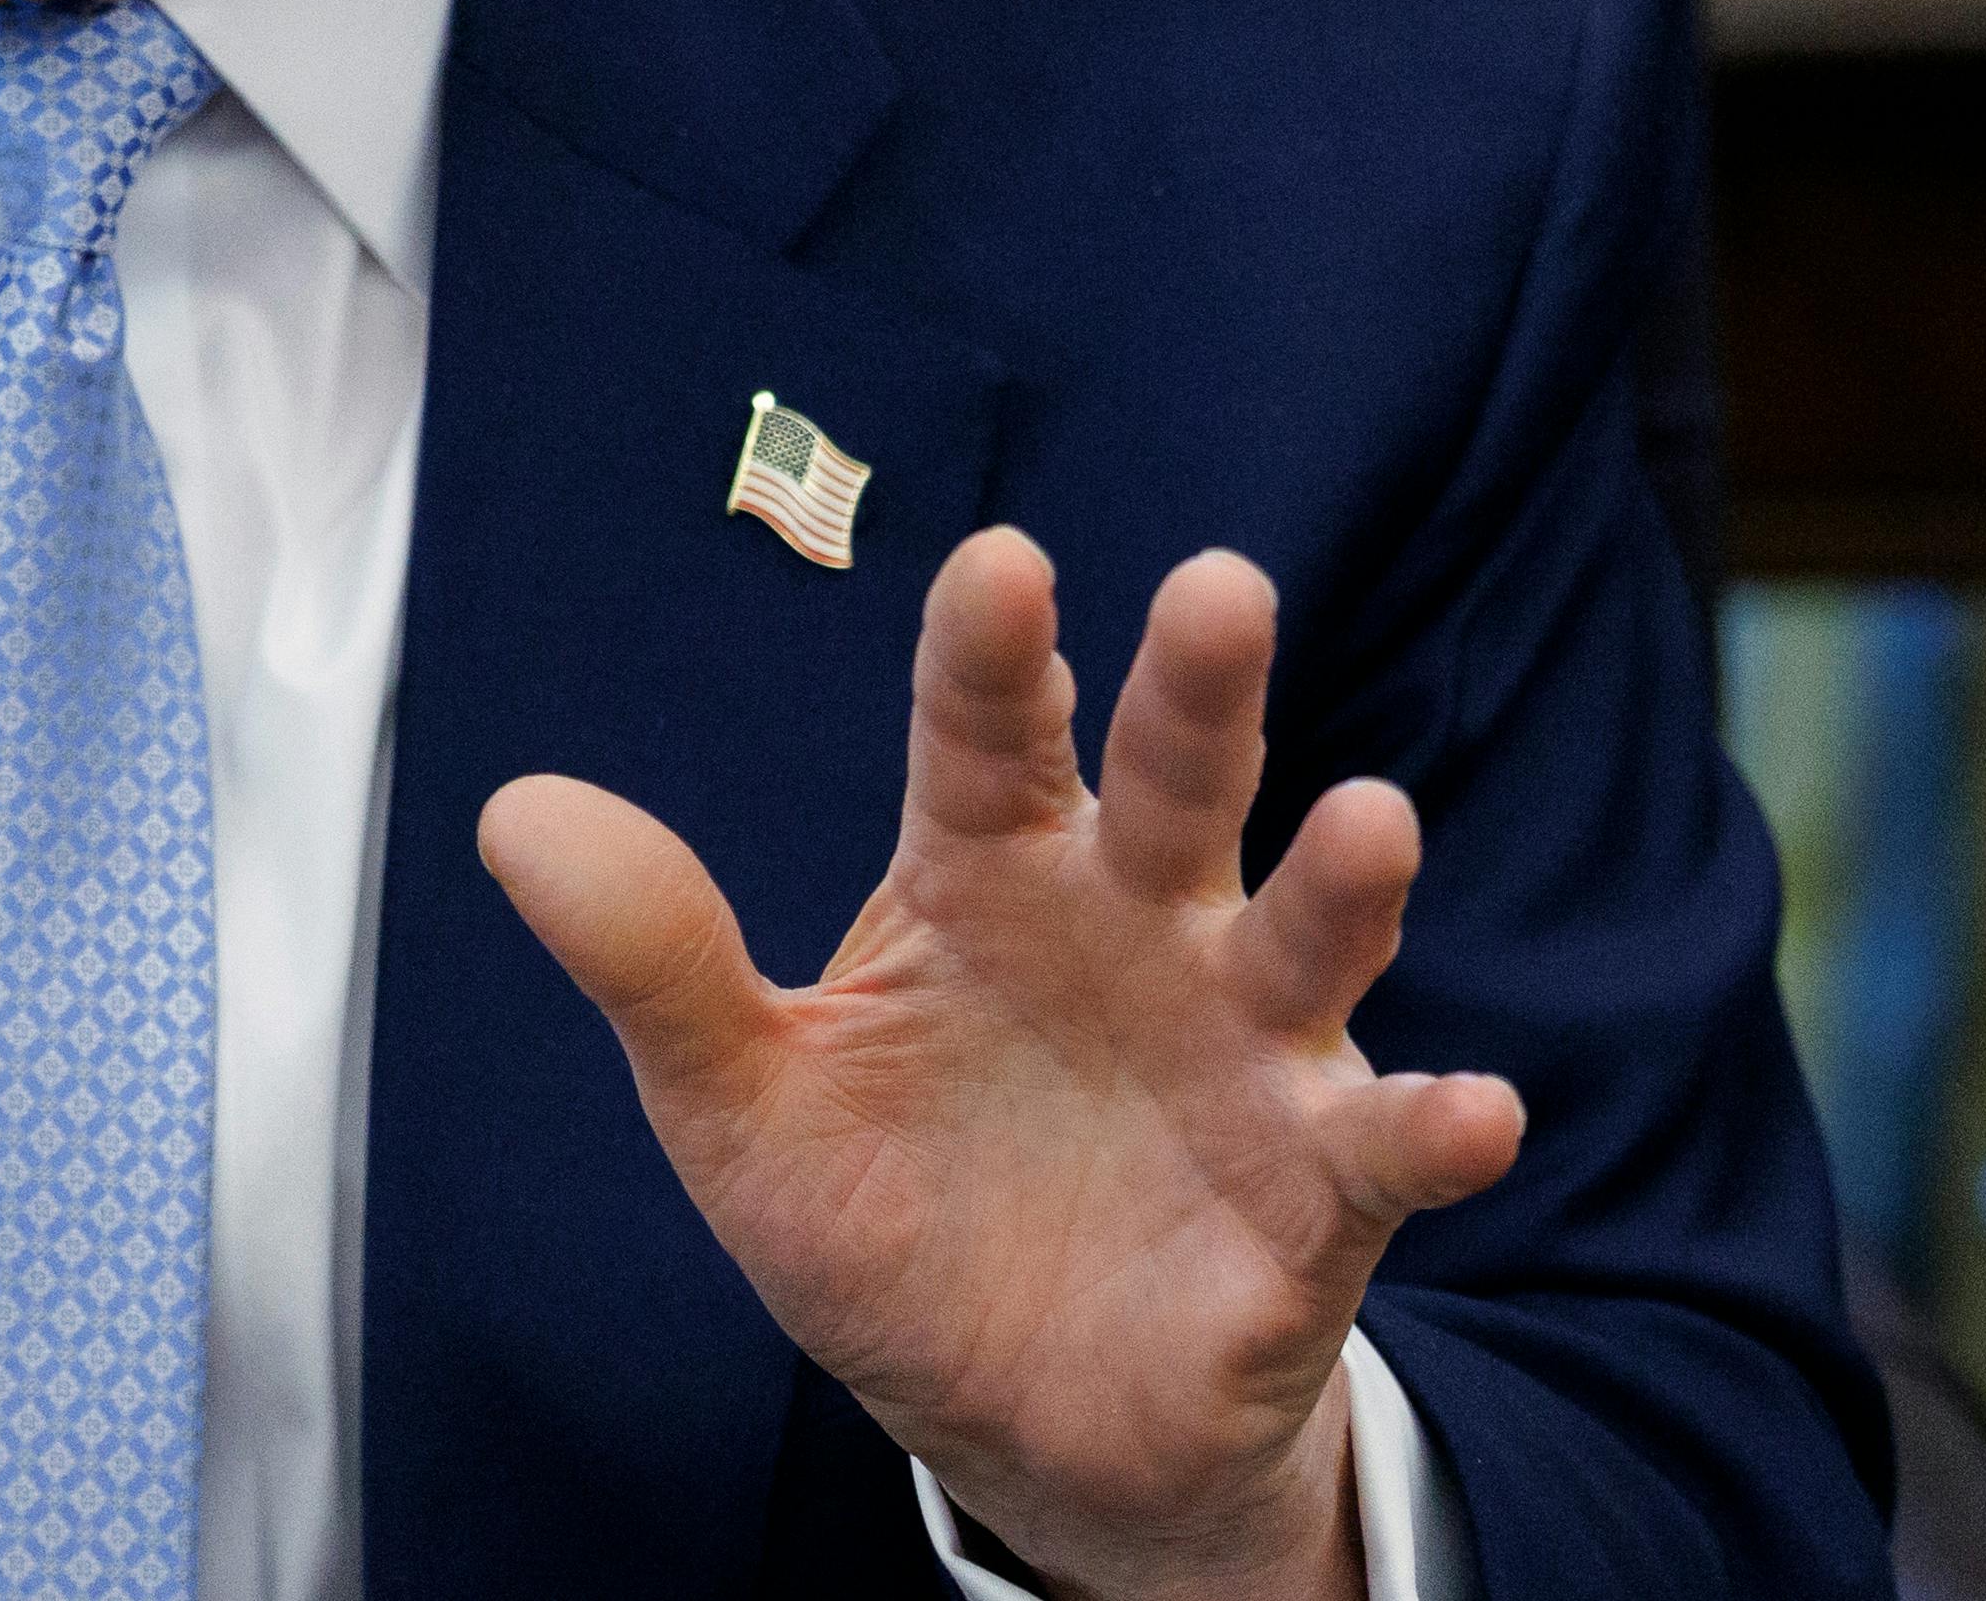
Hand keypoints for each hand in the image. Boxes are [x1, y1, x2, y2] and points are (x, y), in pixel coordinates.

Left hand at [480, 531, 1518, 1600]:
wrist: (1009, 1421)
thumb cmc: (887, 1218)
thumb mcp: (741, 1102)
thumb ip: (652, 959)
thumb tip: (516, 814)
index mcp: (987, 881)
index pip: (983, 741)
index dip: (990, 658)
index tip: (999, 565)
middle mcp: (1134, 930)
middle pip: (1173, 785)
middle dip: (1199, 691)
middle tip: (1217, 585)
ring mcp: (1240, 1053)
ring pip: (1301, 938)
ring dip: (1341, 881)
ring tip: (1372, 819)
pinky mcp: (1313, 1198)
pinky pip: (1381, 1152)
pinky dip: (1431, 1129)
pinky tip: (1469, 1110)